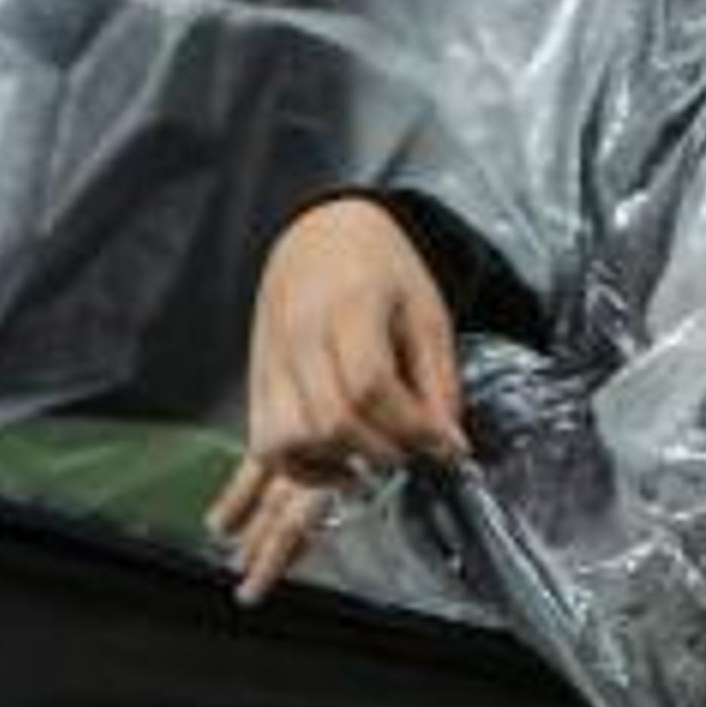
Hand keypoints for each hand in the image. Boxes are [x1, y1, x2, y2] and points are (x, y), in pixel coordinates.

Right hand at [209, 197, 465, 602]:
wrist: (322, 236)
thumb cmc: (385, 270)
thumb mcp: (428, 311)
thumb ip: (439, 380)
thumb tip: (449, 447)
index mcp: (351, 306)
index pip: (370, 384)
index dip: (409, 427)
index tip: (444, 449)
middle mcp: (300, 336)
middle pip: (326, 419)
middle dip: (375, 453)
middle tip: (408, 456)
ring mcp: (269, 361)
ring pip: (281, 440)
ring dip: (326, 469)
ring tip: (364, 466)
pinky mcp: (255, 383)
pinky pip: (260, 442)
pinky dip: (291, 469)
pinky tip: (327, 469)